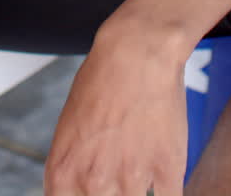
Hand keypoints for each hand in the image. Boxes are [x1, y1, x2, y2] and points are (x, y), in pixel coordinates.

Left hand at [44, 22, 188, 194]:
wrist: (137, 50)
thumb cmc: (101, 78)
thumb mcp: (71, 124)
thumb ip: (75, 165)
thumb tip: (85, 189)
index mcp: (63, 171)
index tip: (93, 190)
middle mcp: (93, 182)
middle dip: (110, 189)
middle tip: (118, 163)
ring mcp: (131, 179)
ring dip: (136, 185)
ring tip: (137, 158)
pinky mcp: (167, 170)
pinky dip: (166, 191)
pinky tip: (163, 175)